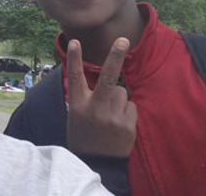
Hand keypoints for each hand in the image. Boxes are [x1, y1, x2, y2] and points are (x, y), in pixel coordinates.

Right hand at [66, 38, 136, 156]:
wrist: (97, 164)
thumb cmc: (84, 137)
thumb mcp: (76, 117)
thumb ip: (87, 99)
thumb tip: (106, 80)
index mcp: (78, 105)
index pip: (75, 77)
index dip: (74, 58)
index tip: (74, 41)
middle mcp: (95, 109)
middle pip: (108, 77)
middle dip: (116, 56)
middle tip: (123, 40)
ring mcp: (112, 117)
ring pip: (122, 92)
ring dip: (119, 99)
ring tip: (111, 116)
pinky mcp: (127, 125)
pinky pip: (131, 106)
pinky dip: (127, 112)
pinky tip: (119, 125)